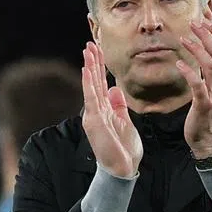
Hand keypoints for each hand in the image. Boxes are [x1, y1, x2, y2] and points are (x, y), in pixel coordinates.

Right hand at [81, 42, 142, 178]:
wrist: (122, 168)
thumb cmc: (124, 149)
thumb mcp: (124, 122)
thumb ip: (119, 105)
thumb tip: (115, 88)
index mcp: (104, 110)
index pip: (101, 84)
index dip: (100, 67)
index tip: (98, 50)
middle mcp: (96, 110)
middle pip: (95, 81)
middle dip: (93, 62)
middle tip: (90, 43)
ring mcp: (94, 115)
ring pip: (91, 86)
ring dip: (89, 67)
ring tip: (87, 51)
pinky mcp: (94, 121)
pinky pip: (91, 98)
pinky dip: (89, 83)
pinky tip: (87, 70)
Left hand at [178, 20, 211, 158]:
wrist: (209, 138)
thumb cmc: (206, 112)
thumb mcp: (211, 88)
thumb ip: (209, 72)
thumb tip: (202, 52)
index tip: (205, 21)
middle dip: (206, 36)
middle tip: (193, 23)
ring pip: (210, 66)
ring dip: (197, 50)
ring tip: (184, 39)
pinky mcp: (204, 104)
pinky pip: (198, 85)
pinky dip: (189, 73)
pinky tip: (179, 64)